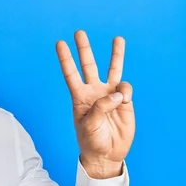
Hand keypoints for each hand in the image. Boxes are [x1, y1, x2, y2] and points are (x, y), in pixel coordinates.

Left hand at [56, 30, 135, 178]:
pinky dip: (125, 92)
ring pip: (113, 70)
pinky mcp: (124, 101)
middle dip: (84, 49)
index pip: (71, 74)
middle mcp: (93, 92)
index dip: (66, 59)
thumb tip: (118, 93)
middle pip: (89, 65)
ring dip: (115, 55)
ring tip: (118, 39)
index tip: (59, 43)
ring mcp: (109, 94)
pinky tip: (123, 101)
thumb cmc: (92, 140)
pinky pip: (126, 89)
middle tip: (79, 32)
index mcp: (79, 97)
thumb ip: (101, 107)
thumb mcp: (90, 125)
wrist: (107, 153)